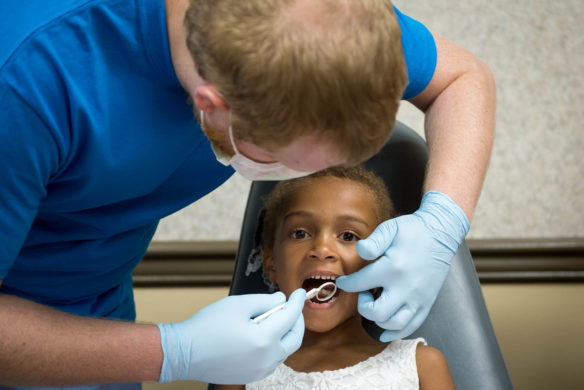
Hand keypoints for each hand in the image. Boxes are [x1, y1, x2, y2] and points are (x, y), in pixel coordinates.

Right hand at [157, 289, 305, 383]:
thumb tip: (281, 300)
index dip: (297, 302)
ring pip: (285, 350)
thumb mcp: (238, 304)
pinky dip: (275, 345)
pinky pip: (273, 359)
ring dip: (286, 333)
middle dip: (296, 320)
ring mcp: (260, 371)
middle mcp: (266, 359)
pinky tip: (264, 333)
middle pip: (294, 338)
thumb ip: (266, 301)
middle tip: (291, 306)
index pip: (290, 317)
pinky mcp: (252, 376)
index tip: (301, 293)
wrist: (184, 353)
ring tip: (274, 317)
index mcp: (264, 340)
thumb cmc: (207, 326)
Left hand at [335, 191, 468, 341]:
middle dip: (363, 306)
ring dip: (378, 319)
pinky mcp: (426, 303)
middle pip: (376, 312)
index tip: (343, 282)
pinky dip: (396, 333)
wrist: (441, 234)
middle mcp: (405, 287)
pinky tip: (385, 330)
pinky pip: (411, 326)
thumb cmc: (413, 230)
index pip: (360, 283)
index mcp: (392, 268)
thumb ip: (373, 241)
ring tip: (376, 304)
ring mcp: (418, 298)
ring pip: (393, 324)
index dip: (347, 284)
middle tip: (364, 293)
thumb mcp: (391, 228)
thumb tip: (360, 250)